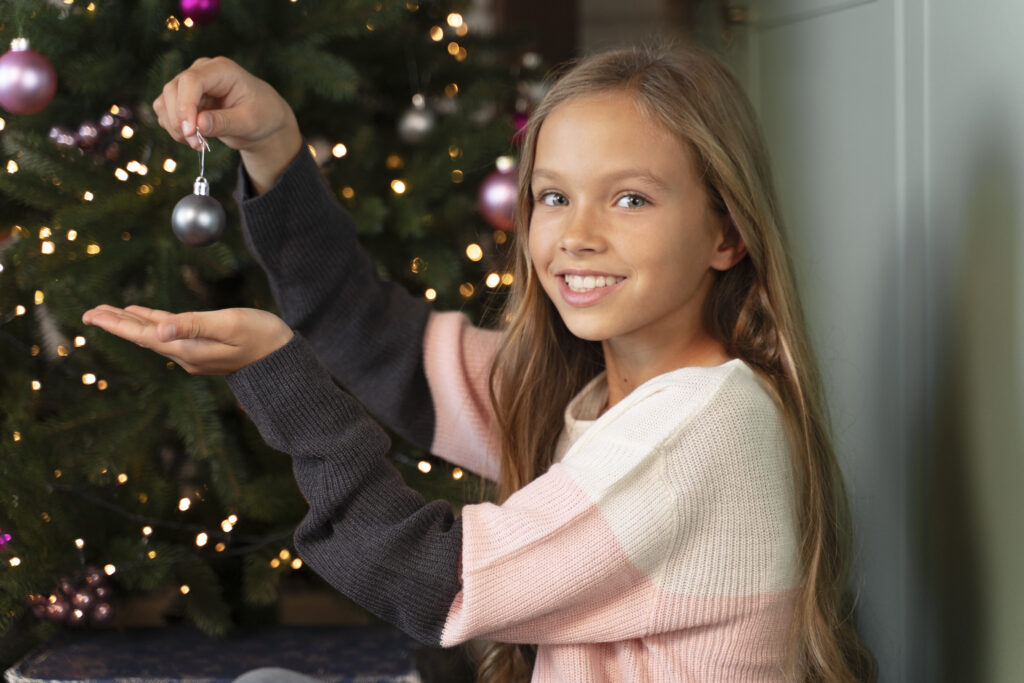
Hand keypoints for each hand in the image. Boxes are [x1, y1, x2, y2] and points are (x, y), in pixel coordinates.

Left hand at [81, 304, 293, 375]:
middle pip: (143, 337)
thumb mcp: (230, 325)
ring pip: (154, 335)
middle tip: (88, 313)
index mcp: (188, 349)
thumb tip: (158, 330)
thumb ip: (194, 325)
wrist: (284, 361)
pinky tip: (145, 316)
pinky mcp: (204, 348)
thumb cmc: (262, 337)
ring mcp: (194, 353)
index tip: (90, 315)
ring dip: (131, 323)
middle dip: (116, 323)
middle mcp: (186, 355)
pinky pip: (170, 334)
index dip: (116, 324)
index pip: (143, 335)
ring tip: (108, 312)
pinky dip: (154, 323)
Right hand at [153, 56, 302, 192]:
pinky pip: (165, 111)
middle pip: (173, 90)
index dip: (185, 106)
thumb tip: (198, 125)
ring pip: (165, 101)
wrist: (263, 119)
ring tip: (199, 144)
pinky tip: (193, 138)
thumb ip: (224, 123)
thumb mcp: (249, 122)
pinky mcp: (182, 97)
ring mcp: (189, 83)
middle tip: (197, 145)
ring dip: (175, 127)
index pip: (191, 81)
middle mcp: (201, 71)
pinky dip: (174, 128)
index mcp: (222, 70)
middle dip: (180, 121)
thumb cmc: (262, 115)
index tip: (190, 132)